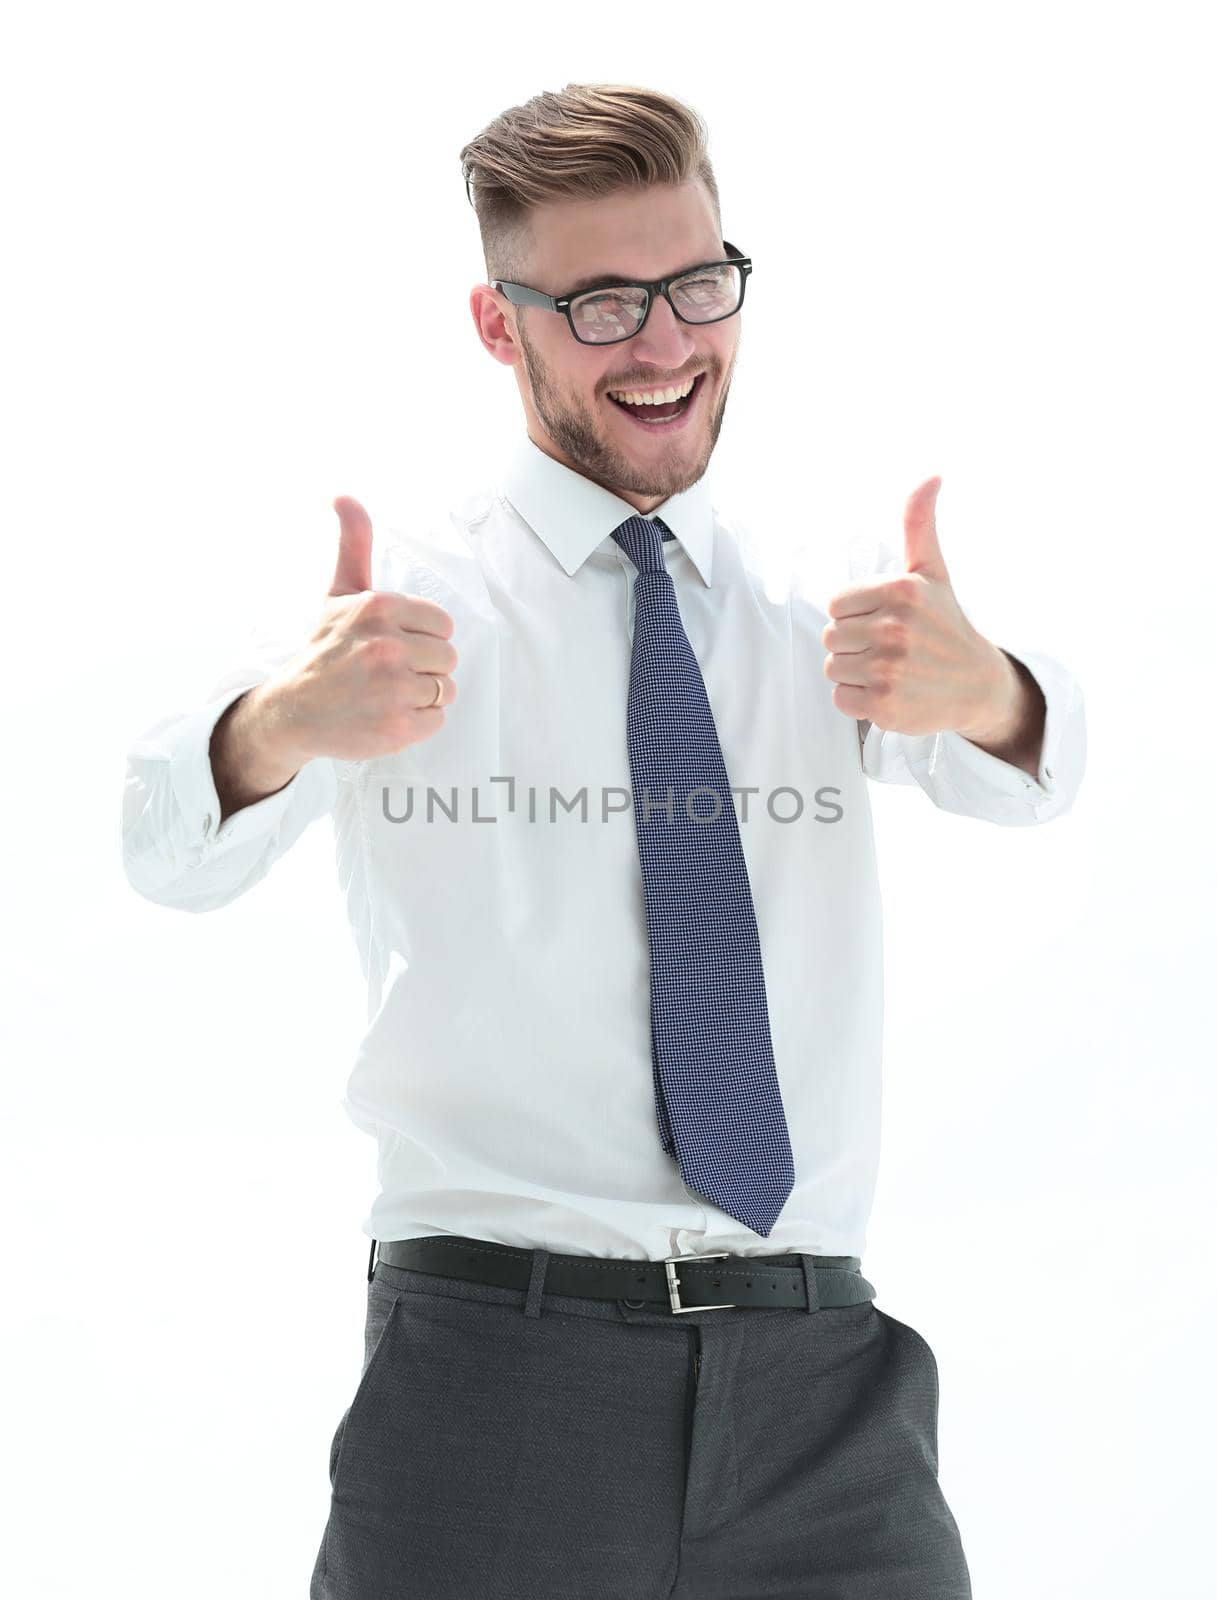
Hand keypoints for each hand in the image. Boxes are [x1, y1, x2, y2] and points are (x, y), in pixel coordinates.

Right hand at [255, 496, 458, 763]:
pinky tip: (387, 715)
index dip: (422, 637)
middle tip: (388, 673)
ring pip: (444, 689)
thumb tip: (344, 496)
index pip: (442, 625)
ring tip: (387, 694)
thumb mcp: (338, 593)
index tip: (393, 645)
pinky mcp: (398, 726)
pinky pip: (437, 720)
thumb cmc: (325, 650)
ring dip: (422, 695)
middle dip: (423, 666)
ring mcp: (394, 688)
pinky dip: (417, 723)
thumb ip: (354, 545)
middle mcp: (387, 645)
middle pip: (448, 657)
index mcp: (379, 608)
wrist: (293, 711)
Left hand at [821, 477, 1013, 738]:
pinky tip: (888, 692)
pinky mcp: (884, 707)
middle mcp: (894, 629)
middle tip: (890, 647)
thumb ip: (919, 524)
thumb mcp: (932, 572)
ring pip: (833, 668)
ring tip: (890, 669)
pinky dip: (859, 700)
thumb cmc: (946, 626)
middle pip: (831, 637)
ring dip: (855, 672)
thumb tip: (931, 476)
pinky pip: (841, 699)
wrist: (977, 685)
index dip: (856, 614)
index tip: (885, 620)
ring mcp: (889, 670)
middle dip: (854, 643)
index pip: (835, 605)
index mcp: (900, 592)